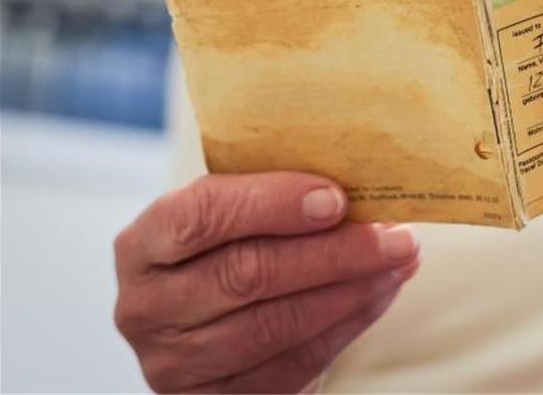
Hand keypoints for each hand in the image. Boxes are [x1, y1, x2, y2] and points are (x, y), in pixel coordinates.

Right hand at [113, 172, 419, 392]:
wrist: (215, 323)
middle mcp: (147, 308)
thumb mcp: (230, 214)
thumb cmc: (229, 248)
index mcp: (143, 244)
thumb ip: (269, 194)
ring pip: (277, 324)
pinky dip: (347, 325)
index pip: (200, 216)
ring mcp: (176, 363)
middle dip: (333, 251)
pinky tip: (380, 294)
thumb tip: (354, 178)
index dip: (270, 204)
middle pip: (247, 274)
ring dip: (351, 290)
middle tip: (394, 234)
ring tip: (399, 261)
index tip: (336, 198)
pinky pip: (295, 363)